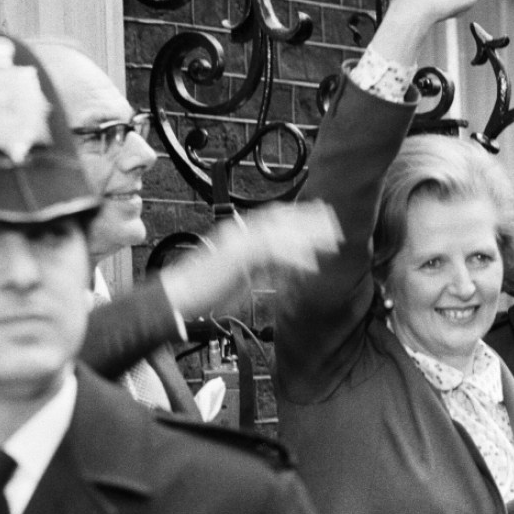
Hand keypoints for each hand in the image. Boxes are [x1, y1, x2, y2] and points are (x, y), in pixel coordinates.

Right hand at [159, 201, 342, 317]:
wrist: (178, 298)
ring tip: (330, 244)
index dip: (300, 216)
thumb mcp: (242, 276)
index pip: (274, 218)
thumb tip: (288, 270)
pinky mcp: (237, 258)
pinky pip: (271, 254)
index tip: (322, 217)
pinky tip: (310, 267)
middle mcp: (239, 233)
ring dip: (307, 237)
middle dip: (310, 221)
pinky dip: (293, 259)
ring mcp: (237, 243)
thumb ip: (265, 268)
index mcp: (239, 234)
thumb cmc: (205, 291)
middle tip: (335, 225)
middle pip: (281, 219)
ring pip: (280, 233)